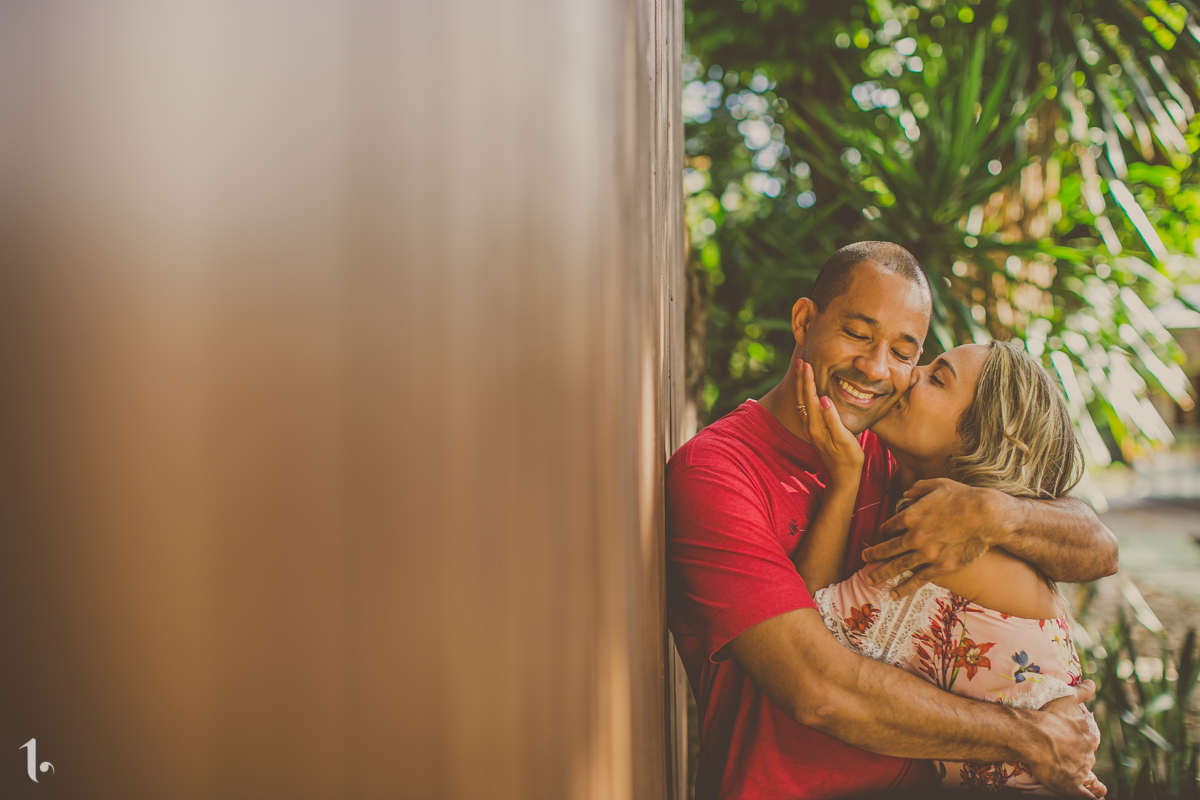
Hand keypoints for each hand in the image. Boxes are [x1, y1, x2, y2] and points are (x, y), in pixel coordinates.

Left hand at [795, 359, 862, 484]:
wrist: (843, 476)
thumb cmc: (848, 458)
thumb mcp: (844, 439)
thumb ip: (833, 419)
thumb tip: (824, 399)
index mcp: (816, 425)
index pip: (809, 397)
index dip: (807, 380)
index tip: (806, 364)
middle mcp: (810, 426)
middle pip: (802, 397)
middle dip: (801, 378)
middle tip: (800, 361)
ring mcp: (811, 429)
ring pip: (802, 402)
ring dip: (801, 385)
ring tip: (801, 371)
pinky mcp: (815, 431)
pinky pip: (806, 408)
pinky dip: (805, 395)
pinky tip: (807, 390)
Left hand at [861, 478, 1012, 597]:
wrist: (987, 516)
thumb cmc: (964, 497)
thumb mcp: (938, 484)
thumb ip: (918, 488)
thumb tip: (906, 493)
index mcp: (911, 515)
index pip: (889, 526)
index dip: (884, 531)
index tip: (883, 534)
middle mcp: (914, 536)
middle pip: (887, 549)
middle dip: (873, 555)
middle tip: (863, 558)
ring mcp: (927, 553)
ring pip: (897, 567)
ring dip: (881, 574)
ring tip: (869, 580)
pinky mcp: (940, 566)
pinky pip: (918, 579)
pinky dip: (904, 587)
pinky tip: (893, 594)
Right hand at [1023, 682, 1104, 797]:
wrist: (1032, 736)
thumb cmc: (1047, 716)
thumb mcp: (1067, 699)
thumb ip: (1082, 692)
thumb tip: (1093, 683)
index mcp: (1087, 736)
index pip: (1089, 741)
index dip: (1080, 741)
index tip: (1071, 740)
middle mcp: (1087, 753)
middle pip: (1087, 757)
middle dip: (1079, 757)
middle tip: (1064, 755)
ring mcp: (1080, 770)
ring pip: (1084, 774)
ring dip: (1079, 774)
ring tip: (1067, 772)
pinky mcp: (1071, 785)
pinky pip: (1085, 795)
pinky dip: (1090, 797)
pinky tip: (1092, 797)